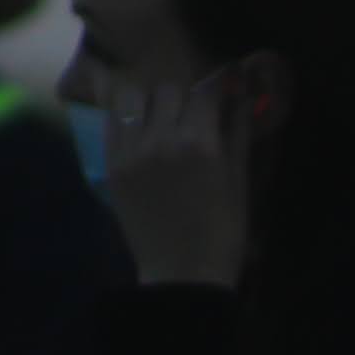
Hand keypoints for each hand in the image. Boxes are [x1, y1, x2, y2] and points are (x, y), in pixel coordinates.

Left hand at [99, 63, 270, 287]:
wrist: (182, 274)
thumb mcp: (239, 181)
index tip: (225, 80)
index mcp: (199, 143)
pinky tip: (141, 131)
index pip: (205, 89)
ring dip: (150, 101)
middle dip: (185, 94)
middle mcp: (161, 139)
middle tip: (194, 111)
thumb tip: (243, 94)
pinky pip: (114, 123)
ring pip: (133, 98)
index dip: (218, 81)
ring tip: (162, 118)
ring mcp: (130, 152)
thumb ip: (238, 132)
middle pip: (168, 88)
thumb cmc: (222, 232)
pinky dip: (128, 118)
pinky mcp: (111, 166)